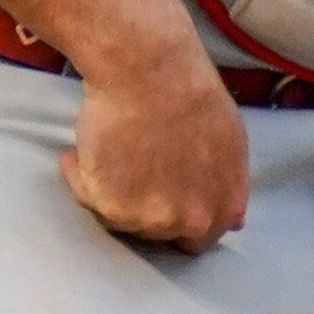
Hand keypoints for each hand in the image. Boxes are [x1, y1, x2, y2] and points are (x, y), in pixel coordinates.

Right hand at [63, 30, 249, 250]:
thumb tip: (234, 222)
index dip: (176, 218)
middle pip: (156, 233)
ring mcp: (153, 219)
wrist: (151, 74)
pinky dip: (80, 174)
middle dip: (143, 206)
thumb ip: (227, 187)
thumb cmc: (191, 96)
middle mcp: (193, 221)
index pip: (198, 240)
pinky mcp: (112, 208)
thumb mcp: (231, 145)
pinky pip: (87, 198)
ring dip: (111, 189)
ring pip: (120, 218)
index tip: (158, 198)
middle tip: (132, 170)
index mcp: (224, 208)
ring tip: (113, 148)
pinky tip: (87, 147)